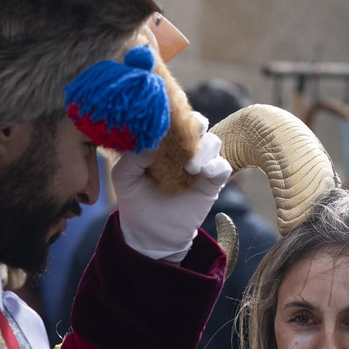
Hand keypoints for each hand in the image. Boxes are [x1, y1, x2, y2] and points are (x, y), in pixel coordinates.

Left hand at [112, 113, 233, 262]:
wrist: (150, 233)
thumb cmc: (135, 200)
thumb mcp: (124, 177)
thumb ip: (132, 156)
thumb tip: (151, 139)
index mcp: (165, 143)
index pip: (176, 118)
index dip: (175, 114)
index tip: (167, 120)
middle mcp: (185, 150)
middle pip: (199, 124)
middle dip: (193, 126)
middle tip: (182, 140)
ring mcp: (201, 165)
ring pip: (213, 142)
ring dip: (203, 149)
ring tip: (189, 167)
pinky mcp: (212, 184)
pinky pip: (223, 167)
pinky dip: (217, 165)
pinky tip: (204, 171)